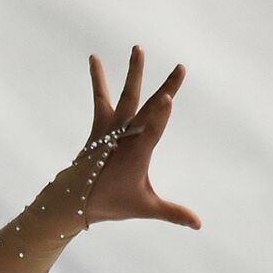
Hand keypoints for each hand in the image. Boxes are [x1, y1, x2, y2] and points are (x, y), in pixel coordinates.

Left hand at [84, 45, 200, 228]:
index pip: (151, 131)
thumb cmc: (110, 203)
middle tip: (180, 68)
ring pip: (125, 96)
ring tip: (137, 47)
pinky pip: (100, 97)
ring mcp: (111, 129)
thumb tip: (199, 225)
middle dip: (165, 88)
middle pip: (147, 108)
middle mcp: (124, 137)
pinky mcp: (99, 126)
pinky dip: (98, 79)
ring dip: (133, 72)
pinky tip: (94, 58)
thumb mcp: (144, 207)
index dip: (159, 115)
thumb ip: (172, 213)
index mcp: (136, 154)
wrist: (73, 201)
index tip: (166, 99)